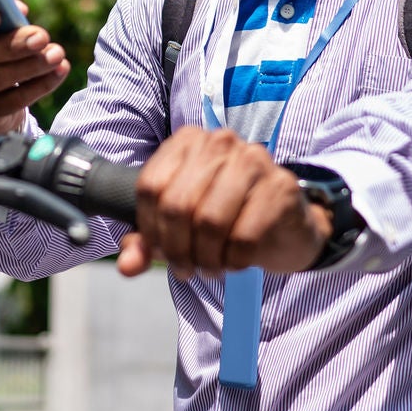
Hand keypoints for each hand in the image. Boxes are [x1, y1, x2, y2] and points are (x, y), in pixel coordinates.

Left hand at [117, 127, 329, 278]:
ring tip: (210, 268)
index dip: (149, 229)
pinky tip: (235, 262)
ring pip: (210, 222)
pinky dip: (234, 260)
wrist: (285, 223)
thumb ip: (148, 243)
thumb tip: (126, 266)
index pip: (150, 188)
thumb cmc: (226, 218)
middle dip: (177, 249)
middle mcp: (220, 142)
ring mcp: (254, 160)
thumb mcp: (180, 227)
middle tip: (185, 270)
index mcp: (188, 141)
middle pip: (177, 206)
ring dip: (206, 258)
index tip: (160, 252)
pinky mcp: (281, 187)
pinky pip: (244, 237)